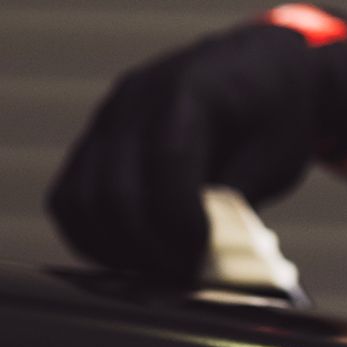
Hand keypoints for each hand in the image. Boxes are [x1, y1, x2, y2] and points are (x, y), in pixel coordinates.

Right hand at [47, 7, 346, 283]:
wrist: (258, 70)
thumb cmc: (277, 113)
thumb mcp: (278, 153)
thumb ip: (236, 198)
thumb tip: (199, 254)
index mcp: (189, 90)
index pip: (165, 162)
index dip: (179, 222)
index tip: (202, 255)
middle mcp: (135, 99)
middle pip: (113, 189)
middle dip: (149, 248)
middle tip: (185, 276)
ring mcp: (107, 119)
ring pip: (78, 200)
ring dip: (115, 249)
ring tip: (158, 271)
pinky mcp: (94, 142)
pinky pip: (69, 200)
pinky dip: (93, 237)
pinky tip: (131, 257)